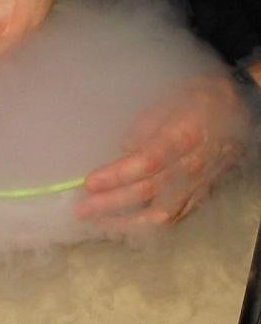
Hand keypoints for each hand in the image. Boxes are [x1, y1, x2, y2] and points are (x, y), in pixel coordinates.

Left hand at [75, 76, 248, 228]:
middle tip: (82, 209)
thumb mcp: (170, 99)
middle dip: (112, 203)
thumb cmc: (199, 98)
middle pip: (149, 191)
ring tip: (98, 222)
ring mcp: (199, 183)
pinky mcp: (202, 193)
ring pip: (163, 213)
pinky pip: (175, 216)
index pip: (147, 163)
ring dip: (127, 221)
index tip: (90, 182)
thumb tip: (124, 148)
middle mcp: (192, 165)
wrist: (241, 106)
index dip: (118, 175)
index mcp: (184, 136)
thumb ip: (146, 124)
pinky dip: (147, 225)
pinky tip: (124, 224)